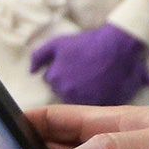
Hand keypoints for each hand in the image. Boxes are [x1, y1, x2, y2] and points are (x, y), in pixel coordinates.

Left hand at [29, 22, 148, 106]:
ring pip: (81, 100)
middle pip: (66, 92)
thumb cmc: (88, 43)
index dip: (63, 73)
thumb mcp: (58, 43)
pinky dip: (100, 98)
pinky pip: (97, 105)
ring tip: (96, 78)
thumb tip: (31, 71)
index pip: (53, 82)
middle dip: (73, 84)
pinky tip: (105, 86)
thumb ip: (38, 56)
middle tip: (85, 71)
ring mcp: (87, 99)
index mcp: (55, 79)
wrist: (117, 44)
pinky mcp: (104, 102)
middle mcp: (68, 92)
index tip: (74, 66)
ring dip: (86, 92)